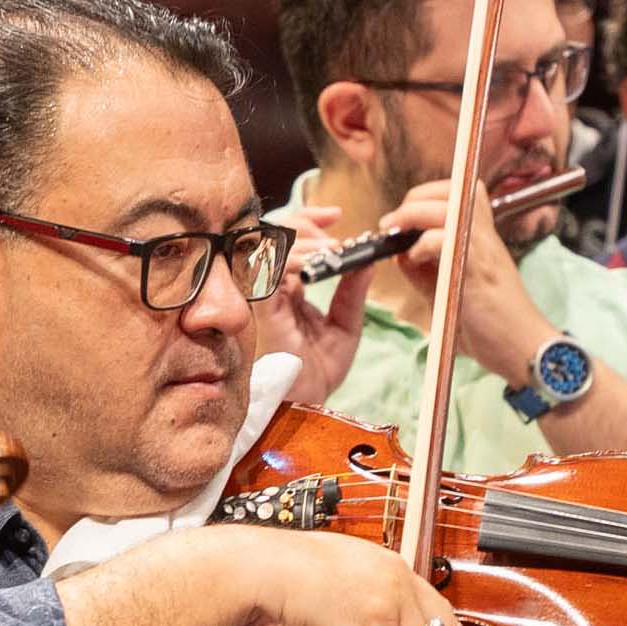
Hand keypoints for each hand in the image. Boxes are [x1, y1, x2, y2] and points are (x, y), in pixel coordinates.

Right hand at [255, 202, 377, 405]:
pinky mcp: (258, 306)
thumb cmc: (317, 374)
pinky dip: (296, 257)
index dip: (309, 220)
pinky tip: (319, 263)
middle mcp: (269, 288)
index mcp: (286, 290)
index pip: (288, 241)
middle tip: (333, 225)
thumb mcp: (345, 327)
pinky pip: (270, 267)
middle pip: (273, 233)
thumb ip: (352, 292)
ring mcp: (260, 295)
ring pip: (269, 244)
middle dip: (305, 220)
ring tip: (332, 248)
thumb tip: (368, 260)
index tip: (337, 216)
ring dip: (303, 237)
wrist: (303, 408)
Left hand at [379, 178, 552, 384]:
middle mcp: (485, 235)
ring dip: (413, 215)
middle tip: (392, 223)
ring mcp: (483, 248)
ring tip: (396, 234)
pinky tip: (416, 260)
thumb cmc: (490, 324)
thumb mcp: (448, 290)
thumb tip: (399, 253)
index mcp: (482, 237)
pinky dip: (422, 245)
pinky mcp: (476, 267)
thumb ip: (424, 271)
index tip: (403, 220)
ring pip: (447, 206)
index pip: (458, 192)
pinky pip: (444, 239)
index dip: (426, 197)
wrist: (521, 347)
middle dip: (414, 199)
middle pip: (452, 189)